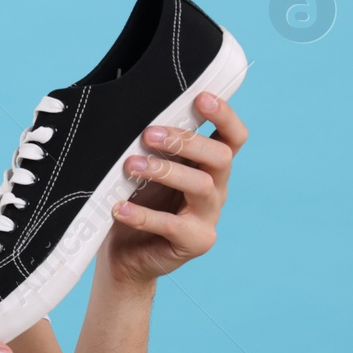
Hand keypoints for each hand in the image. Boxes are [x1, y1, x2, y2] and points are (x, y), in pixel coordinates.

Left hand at [101, 91, 247, 286]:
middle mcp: (216, 189)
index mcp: (209, 167)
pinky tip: (119, 208)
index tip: (202, 97)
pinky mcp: (195, 242)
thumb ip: (152, 147)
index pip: (232, 138)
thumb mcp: (145, 170)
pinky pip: (172, 226)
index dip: (224, 116)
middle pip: (220, 157)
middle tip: (148, 135)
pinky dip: (143, 215)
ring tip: (130, 166)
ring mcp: (208, 217)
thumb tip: (133, 113)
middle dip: (185, 141)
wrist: (124, 254)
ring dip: (164, 171)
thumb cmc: (136, 202)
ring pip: (202, 186)